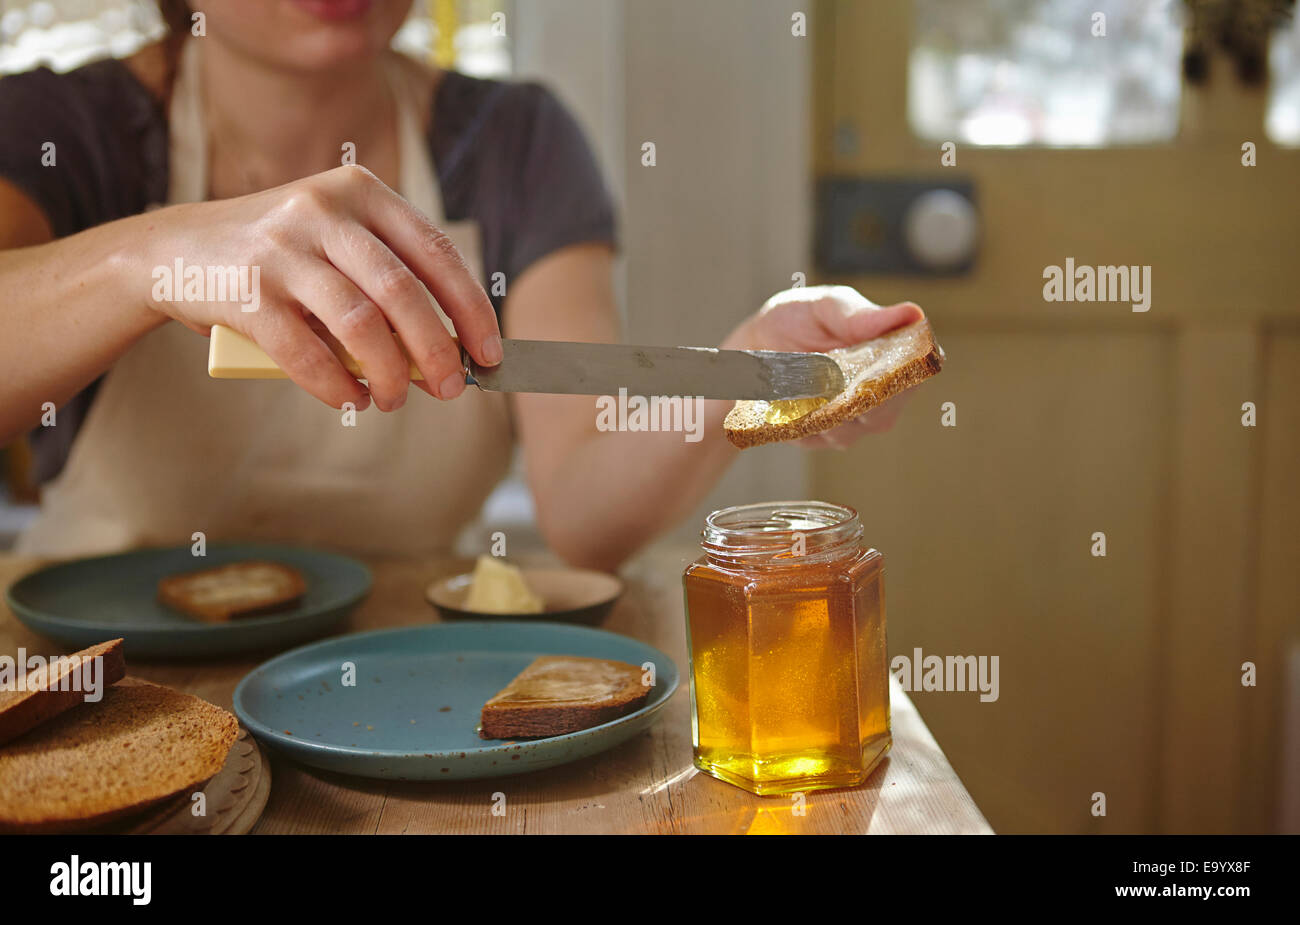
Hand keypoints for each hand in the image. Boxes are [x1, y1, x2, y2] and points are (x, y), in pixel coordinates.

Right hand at [140, 165, 501, 410]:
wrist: (172, 252)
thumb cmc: (278, 258)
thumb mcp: (335, 244)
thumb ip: (386, 284)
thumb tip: (443, 354)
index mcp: (360, 190)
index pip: (435, 252)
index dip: (470, 308)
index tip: (489, 352)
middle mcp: (322, 209)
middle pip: (402, 290)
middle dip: (436, 349)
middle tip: (450, 389)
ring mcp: (281, 247)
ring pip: (359, 322)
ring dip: (388, 373)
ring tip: (393, 400)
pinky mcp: (244, 290)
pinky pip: (305, 351)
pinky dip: (335, 386)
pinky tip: (350, 401)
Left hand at [722, 285, 924, 448]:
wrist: (750, 346)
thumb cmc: (796, 319)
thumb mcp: (824, 307)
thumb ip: (860, 315)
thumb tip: (912, 313)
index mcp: (887, 359)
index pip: (912, 377)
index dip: (903, 380)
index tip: (881, 374)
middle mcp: (873, 396)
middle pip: (882, 415)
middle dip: (859, 404)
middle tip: (834, 384)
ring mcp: (844, 421)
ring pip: (847, 431)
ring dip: (825, 414)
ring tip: (803, 389)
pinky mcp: (813, 436)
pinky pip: (813, 437)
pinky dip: (800, 422)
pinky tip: (787, 404)